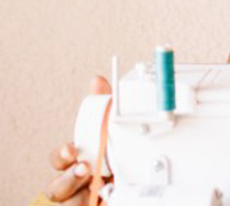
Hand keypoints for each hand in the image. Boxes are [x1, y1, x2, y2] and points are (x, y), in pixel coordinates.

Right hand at [44, 76, 110, 204]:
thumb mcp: (108, 133)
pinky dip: (95, 204)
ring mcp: (82, 200)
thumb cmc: (109, 160)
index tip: (72, 149)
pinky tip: (106, 198)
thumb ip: (102, 108)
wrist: (129, 186)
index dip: (62, 155)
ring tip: (98, 186)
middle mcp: (74, 184)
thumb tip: (97, 81)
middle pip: (56, 187)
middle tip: (86, 169)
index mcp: (75, 162)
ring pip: (69, 203)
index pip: (58, 159)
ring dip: (81, 195)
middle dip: (68, 178)